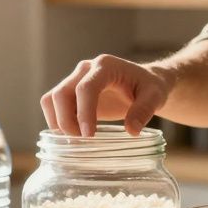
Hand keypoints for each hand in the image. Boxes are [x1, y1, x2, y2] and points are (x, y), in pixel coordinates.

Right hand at [40, 55, 171, 136]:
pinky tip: (71, 135)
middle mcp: (86, 70)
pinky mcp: (71, 93)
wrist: (144, 82)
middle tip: (82, 141)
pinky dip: (56, 121)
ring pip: (52, 99)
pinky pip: (53, 105)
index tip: (89, 135)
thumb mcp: (155, 96)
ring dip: (58, 121)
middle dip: (66, 120)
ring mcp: (75, 80)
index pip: (86, 88)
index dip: (84, 112)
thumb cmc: (150, 87)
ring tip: (77, 140)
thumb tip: (132, 130)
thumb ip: (144, 110)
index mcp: (105, 66)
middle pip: (62, 93)